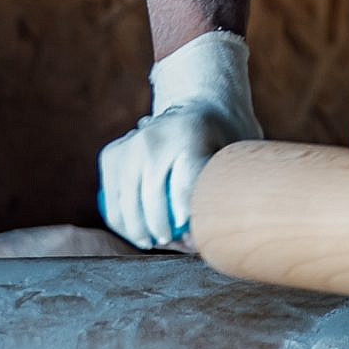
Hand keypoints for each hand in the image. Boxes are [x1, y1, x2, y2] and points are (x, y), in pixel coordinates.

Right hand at [99, 31, 261, 250]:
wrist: (199, 104)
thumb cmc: (225, 140)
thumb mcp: (236, 154)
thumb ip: (227, 189)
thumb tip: (211, 239)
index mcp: (189, 133)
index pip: (183, 188)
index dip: (188, 221)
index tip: (194, 240)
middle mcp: (153, 136)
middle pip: (151, 200)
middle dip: (163, 232)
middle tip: (177, 244)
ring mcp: (129, 144)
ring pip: (126, 204)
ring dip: (139, 231)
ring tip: (157, 241)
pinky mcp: (112, 154)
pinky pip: (112, 200)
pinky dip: (122, 221)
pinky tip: (139, 233)